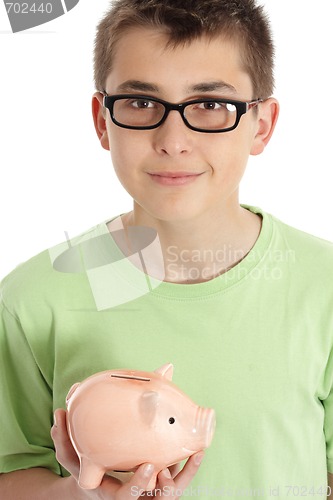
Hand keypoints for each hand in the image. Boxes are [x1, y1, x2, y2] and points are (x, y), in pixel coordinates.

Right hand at [51, 408, 203, 498]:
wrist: (97, 483)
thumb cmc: (85, 469)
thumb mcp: (71, 457)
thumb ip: (64, 438)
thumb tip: (59, 412)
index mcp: (113, 493)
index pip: (127, 497)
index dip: (139, 485)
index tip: (148, 466)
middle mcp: (135, 497)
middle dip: (167, 486)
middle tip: (172, 464)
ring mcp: (149, 492)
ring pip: (172, 492)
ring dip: (186, 475)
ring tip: (196, 452)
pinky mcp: (159, 482)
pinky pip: (178, 479)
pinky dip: (188, 467)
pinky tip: (197, 449)